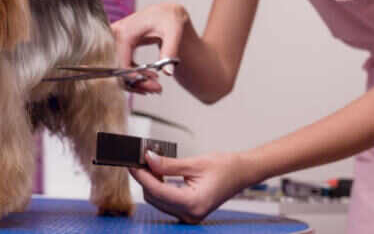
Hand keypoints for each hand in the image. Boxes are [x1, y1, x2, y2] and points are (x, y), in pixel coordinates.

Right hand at [111, 3, 187, 93]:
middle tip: (157, 89)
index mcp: (124, 32)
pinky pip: (121, 66)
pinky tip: (151, 78)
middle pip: (117, 68)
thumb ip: (170, 49)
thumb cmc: (170, 19)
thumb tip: (168, 72)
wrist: (166, 13)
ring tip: (157, 86)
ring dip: (136, 81)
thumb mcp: (174, 32)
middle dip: (136, 83)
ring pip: (118, 70)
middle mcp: (114, 36)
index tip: (151, 87)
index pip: (121, 63)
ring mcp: (114, 41)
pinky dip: (135, 75)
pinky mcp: (118, 46)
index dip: (134, 78)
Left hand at [129, 150, 249, 223]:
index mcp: (193, 203)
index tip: (131, 163)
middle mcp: (190, 214)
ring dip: (151, 183)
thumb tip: (148, 159)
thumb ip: (168, 164)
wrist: (242, 173)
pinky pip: (166, 201)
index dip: (142, 176)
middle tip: (140, 159)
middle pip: (155, 198)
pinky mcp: (189, 211)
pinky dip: (160, 188)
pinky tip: (159, 174)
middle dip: (145, 179)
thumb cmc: (225, 167)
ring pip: (158, 201)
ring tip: (150, 164)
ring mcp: (190, 215)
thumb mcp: (194, 163)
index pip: (157, 191)